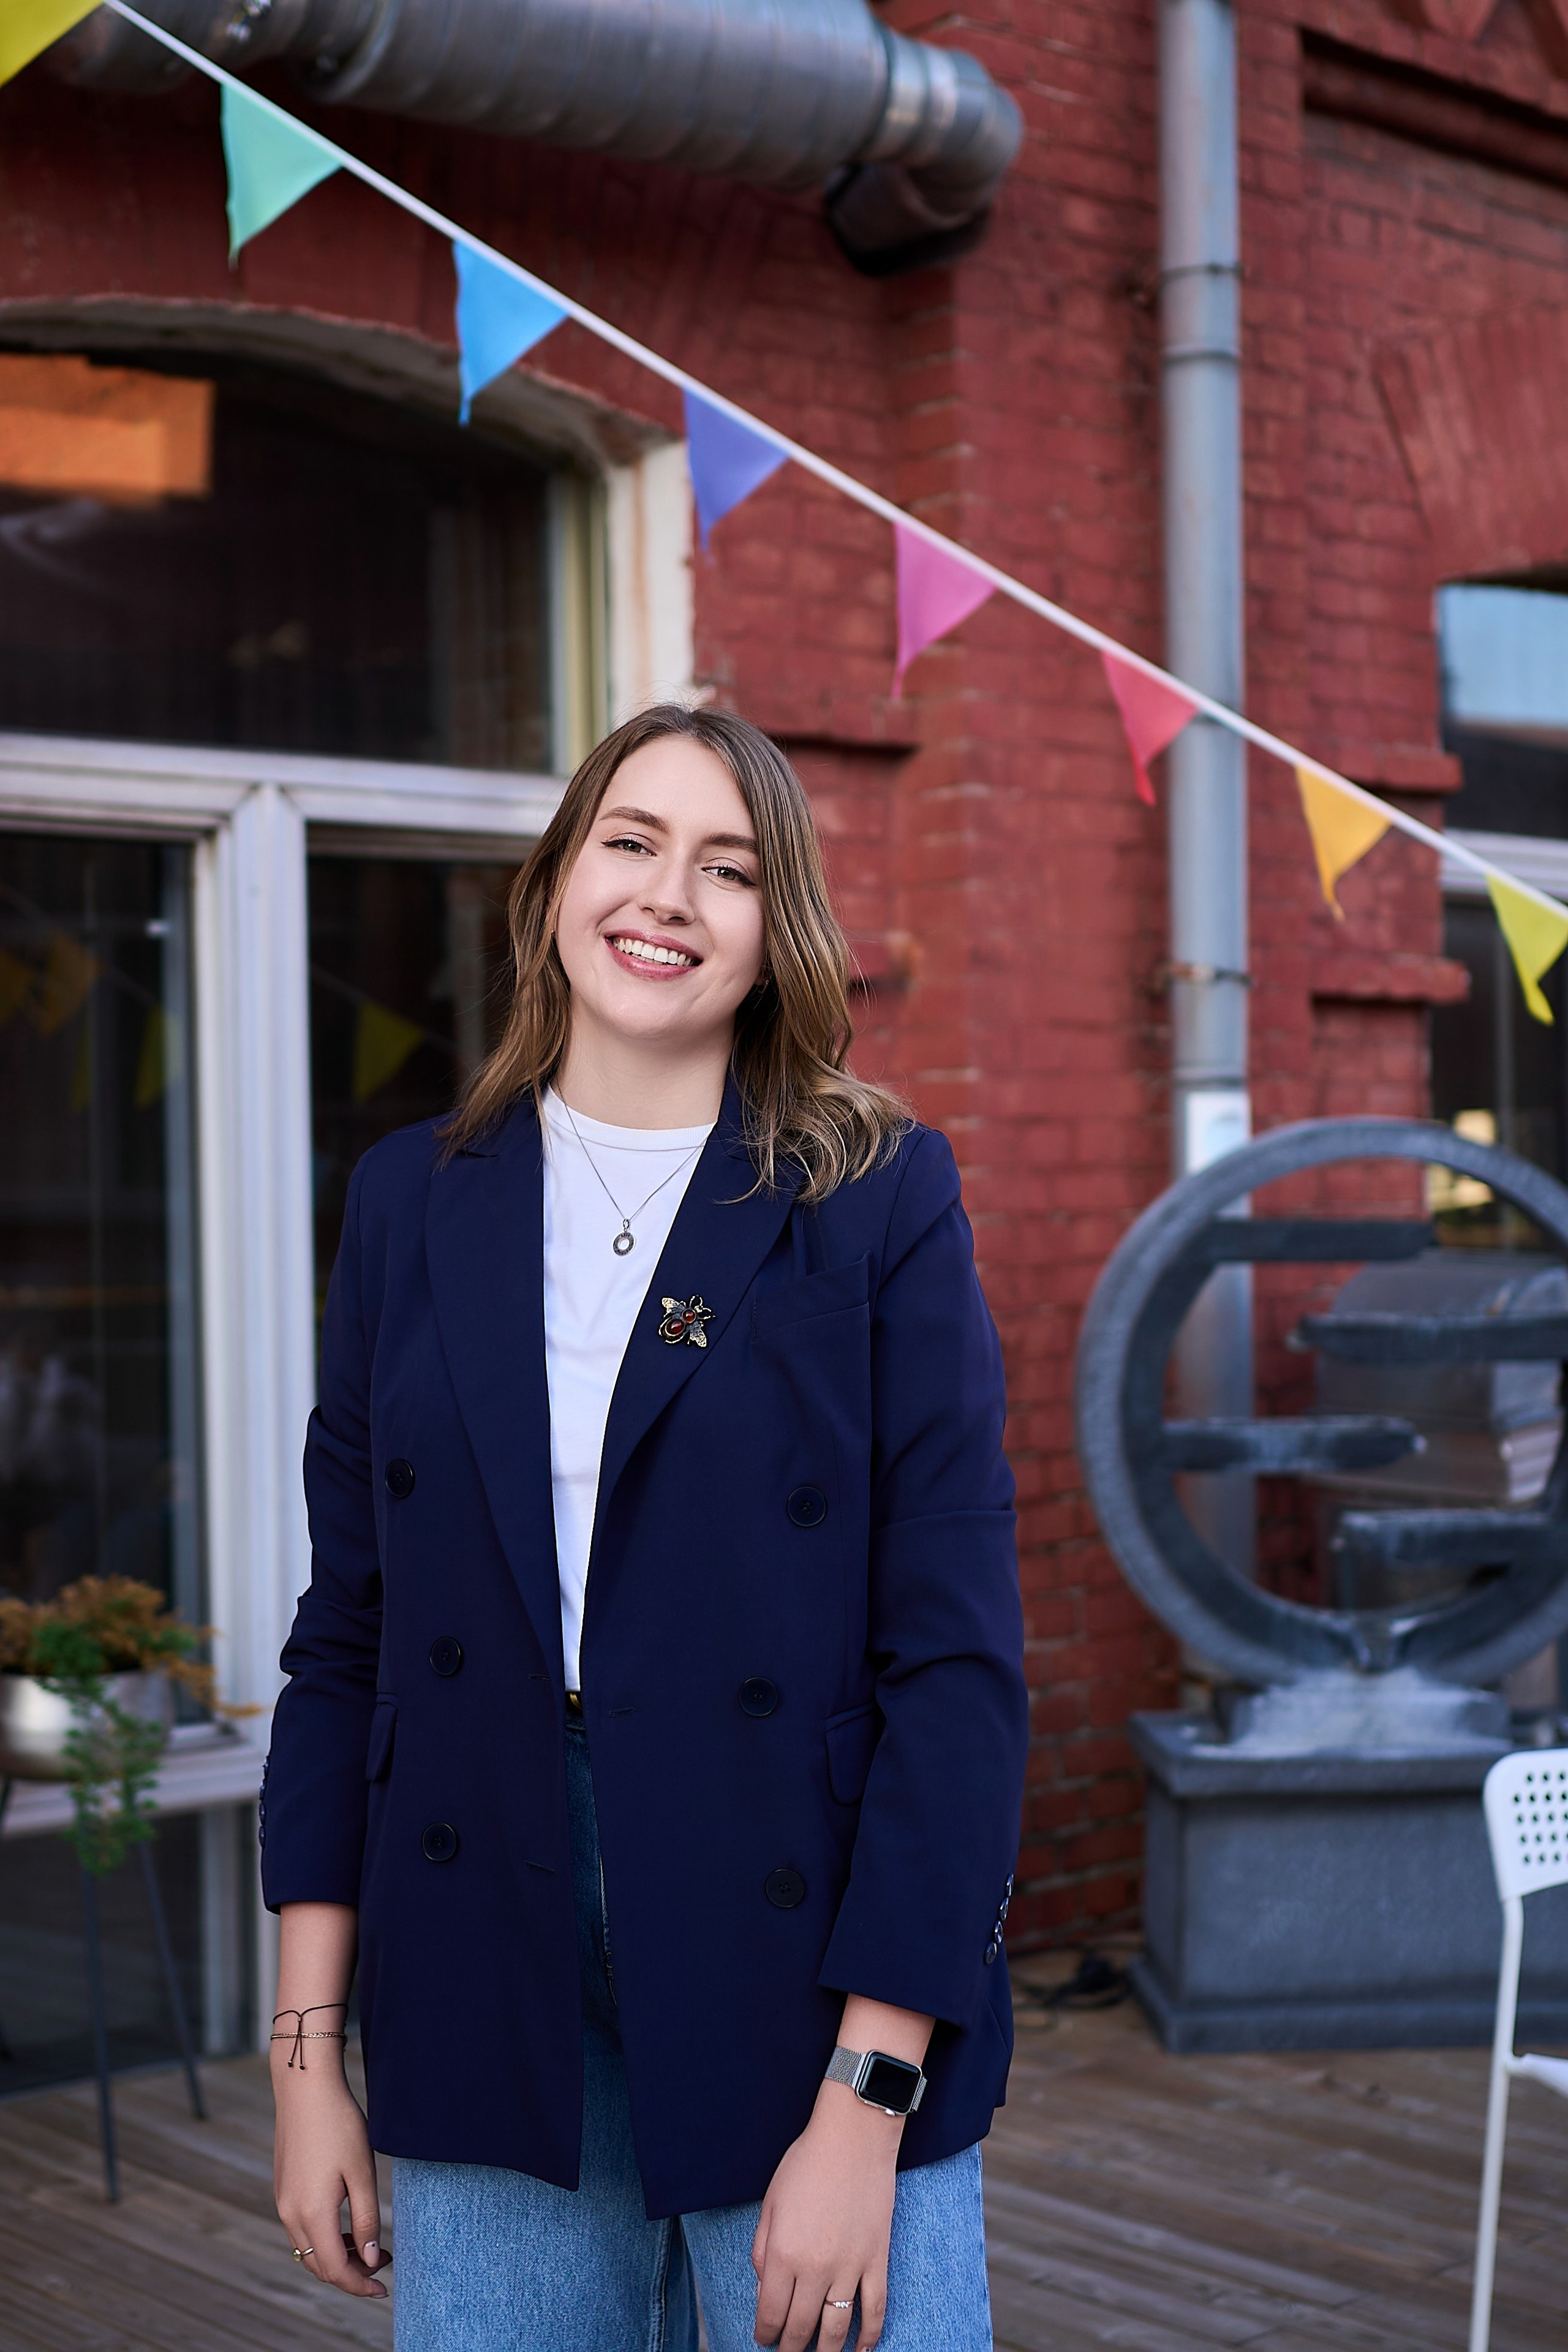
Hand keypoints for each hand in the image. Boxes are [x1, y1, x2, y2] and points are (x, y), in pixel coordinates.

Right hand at [272, 2053, 389, 2299]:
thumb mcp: (362, 2172)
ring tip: (369, 2245)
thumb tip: (368, 2261)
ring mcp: (283, 2202)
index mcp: (312, 2213)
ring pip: (308, 2251)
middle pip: (319, 2266)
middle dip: (351, 2274)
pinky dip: (324, 2239)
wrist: (305, 2088)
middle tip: (382, 2263)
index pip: (335, 2269)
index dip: (360, 2286)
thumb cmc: (339, 2125)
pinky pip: (302, 2231)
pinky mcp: (283, 2189)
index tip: (384, 2289)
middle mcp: (291, 2214)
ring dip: (337, 2257)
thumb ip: (366, 2219)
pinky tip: (346, 2224)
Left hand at [751, 2082, 899, 2350]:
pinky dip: (869, 2336)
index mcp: (783, 2253)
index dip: (765, 2334)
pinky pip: (875, 2310)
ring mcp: (850, 2266)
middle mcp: (815, 2267)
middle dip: (790, 2348)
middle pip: (801, 2328)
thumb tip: (766, 2290)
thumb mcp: (770, 2204)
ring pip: (837, 2328)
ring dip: (825, 2351)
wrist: (853, 2137)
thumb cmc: (806, 2164)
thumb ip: (762, 2250)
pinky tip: (860, 2349)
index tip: (763, 2340)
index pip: (771, 2314)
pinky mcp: (877, 2260)